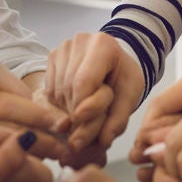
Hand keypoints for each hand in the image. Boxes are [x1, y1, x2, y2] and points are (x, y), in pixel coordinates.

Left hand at [0, 47, 68, 146]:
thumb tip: (34, 147)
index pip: (23, 96)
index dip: (38, 124)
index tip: (56, 146)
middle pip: (20, 99)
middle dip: (29, 126)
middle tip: (53, 153)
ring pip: (11, 104)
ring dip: (17, 127)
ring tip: (34, 155)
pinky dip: (3, 125)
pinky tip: (11, 148)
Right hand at [46, 32, 144, 155]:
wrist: (115, 62)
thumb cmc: (124, 77)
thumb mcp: (130, 96)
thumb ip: (119, 118)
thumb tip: (104, 140)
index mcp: (103, 44)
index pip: (83, 82)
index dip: (83, 108)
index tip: (86, 126)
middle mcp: (79, 41)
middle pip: (69, 87)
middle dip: (76, 112)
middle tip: (86, 129)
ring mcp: (63, 48)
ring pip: (58, 90)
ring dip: (68, 110)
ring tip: (83, 116)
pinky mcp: (53, 57)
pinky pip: (50, 89)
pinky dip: (61, 104)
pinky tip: (74, 105)